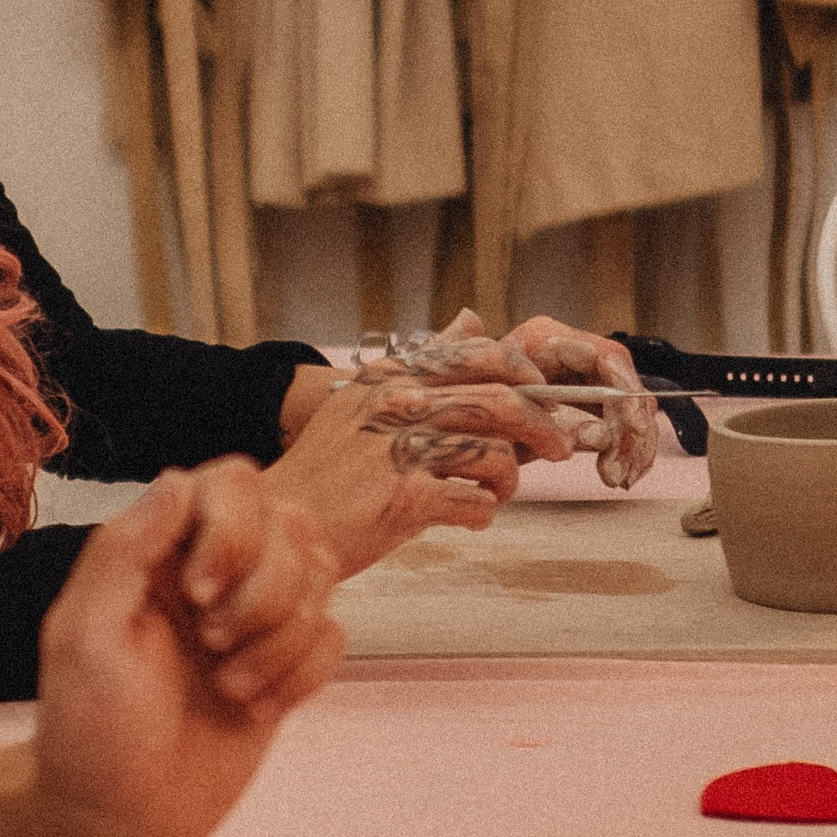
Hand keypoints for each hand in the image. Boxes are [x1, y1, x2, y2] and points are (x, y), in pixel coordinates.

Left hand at [24, 458, 342, 836]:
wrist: (118, 817)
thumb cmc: (87, 730)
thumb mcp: (83, 635)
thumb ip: (124, 549)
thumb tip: (178, 480)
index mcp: (157, 550)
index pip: (233, 482)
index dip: (233, 530)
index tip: (195, 595)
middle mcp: (211, 572)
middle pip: (292, 524)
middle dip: (265, 590)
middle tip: (211, 644)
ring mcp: (253, 619)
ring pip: (323, 576)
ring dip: (283, 638)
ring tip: (228, 685)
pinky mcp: (284, 666)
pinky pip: (335, 635)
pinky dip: (302, 674)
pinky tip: (253, 709)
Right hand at [265, 363, 574, 570]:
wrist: (278, 518)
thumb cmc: (326, 466)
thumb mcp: (366, 398)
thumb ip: (423, 361)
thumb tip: (471, 317)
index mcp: (390, 377)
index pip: (478, 355)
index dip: (524, 373)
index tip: (540, 395)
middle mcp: (396, 405)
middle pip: (503, 403)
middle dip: (544, 428)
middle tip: (558, 448)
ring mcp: (401, 451)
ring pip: (496, 456)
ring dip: (508, 480)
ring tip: (496, 492)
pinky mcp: (405, 499)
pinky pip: (476, 503)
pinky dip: (481, 513)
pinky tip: (469, 517)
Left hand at [430, 304, 661, 489]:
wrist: (446, 424)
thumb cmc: (463, 411)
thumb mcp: (488, 411)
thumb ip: (532, 412)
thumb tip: (595, 431)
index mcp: (543, 341)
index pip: (605, 356)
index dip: (624, 390)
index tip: (632, 427)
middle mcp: (569, 353)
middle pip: (623, 384)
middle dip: (630, 427)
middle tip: (620, 465)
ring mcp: (580, 379)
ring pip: (629, 408)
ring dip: (631, 446)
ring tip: (615, 476)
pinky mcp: (586, 407)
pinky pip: (620, 426)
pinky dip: (624, 452)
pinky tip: (617, 476)